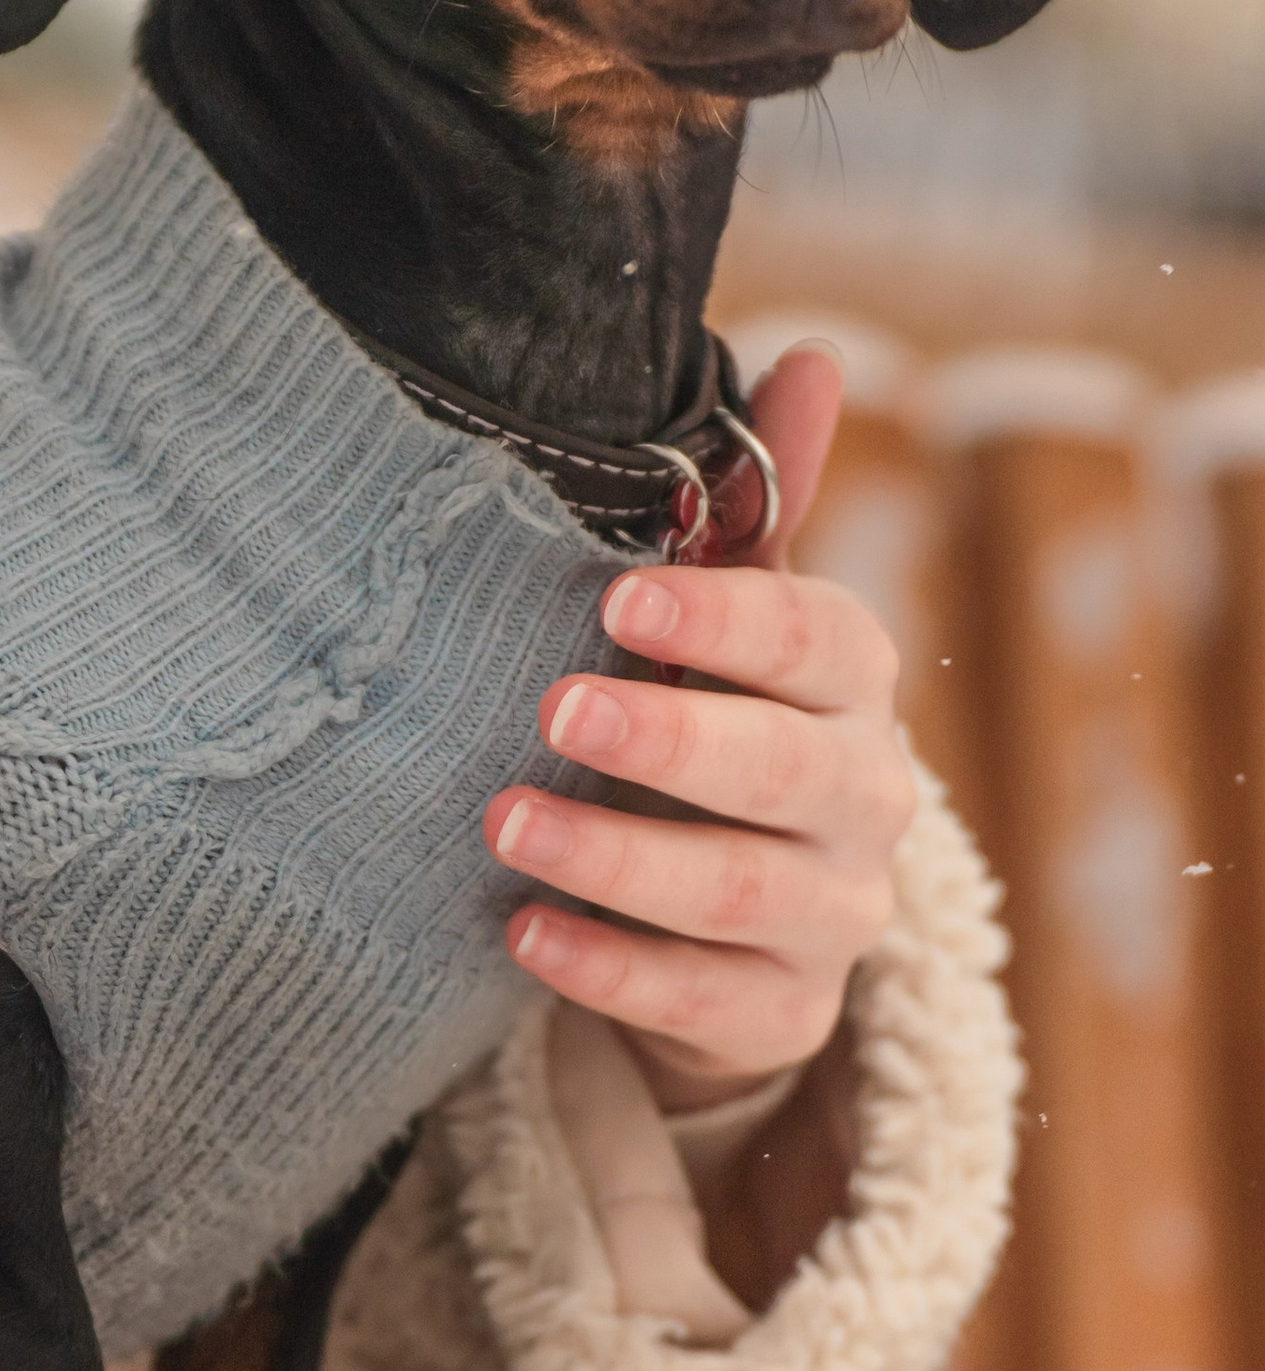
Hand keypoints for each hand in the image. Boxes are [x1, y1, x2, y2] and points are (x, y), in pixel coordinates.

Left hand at [479, 346, 914, 1111]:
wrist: (732, 918)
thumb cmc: (711, 720)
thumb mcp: (724, 621)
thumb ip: (756, 506)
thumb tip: (815, 356)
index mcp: (853, 684)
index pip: (821, 640)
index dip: (726, 618)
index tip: (617, 595)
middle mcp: (867, 798)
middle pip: (785, 771)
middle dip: (669, 740)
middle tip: (551, 709)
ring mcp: (834, 915)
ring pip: (737, 894)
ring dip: (614, 859)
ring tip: (503, 823)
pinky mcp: (784, 1014)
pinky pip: (701, 1000)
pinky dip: (605, 969)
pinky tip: (518, 935)